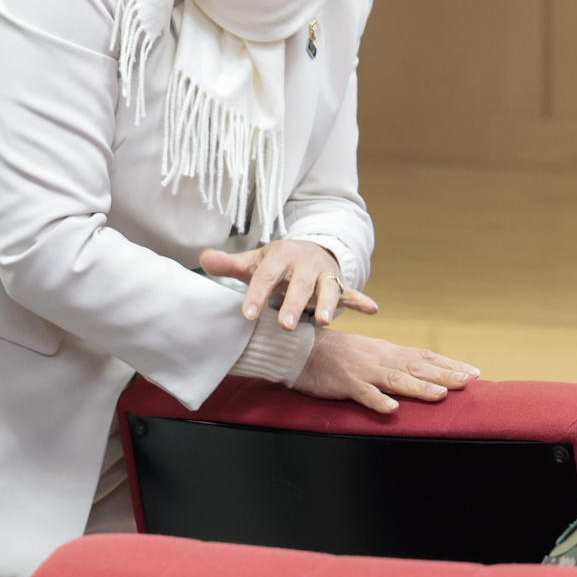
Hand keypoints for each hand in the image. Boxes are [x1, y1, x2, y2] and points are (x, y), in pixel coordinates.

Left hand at [200, 240, 377, 330]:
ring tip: (324, 322)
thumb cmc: (276, 263)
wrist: (307, 250)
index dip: (256, 295)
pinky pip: (352, 292)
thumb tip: (203, 257)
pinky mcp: (339, 283)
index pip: (266, 276)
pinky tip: (372, 309)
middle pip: (299, 285)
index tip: (246, 315)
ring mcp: (325, 273)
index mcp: (281, 255)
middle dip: (293, 304)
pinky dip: (362, 300)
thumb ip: (230, 264)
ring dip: (328, 304)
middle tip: (285, 325)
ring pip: (328, 289)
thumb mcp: (254, 261)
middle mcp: (305, 262)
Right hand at [294, 329, 479, 413]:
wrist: (304, 348)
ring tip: (441, 394)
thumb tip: (420, 371)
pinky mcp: (346, 383)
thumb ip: (394, 362)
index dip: (450, 364)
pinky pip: (364, 394)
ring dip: (419, 387)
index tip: (473, 372)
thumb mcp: (371, 352)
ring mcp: (364, 371)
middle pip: (417, 366)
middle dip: (445, 374)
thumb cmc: (338, 353)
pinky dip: (378, 401)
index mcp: (389, 351)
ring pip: (396, 379)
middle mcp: (381, 358)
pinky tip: (392, 409)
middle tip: (469, 381)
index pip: (425, 356)